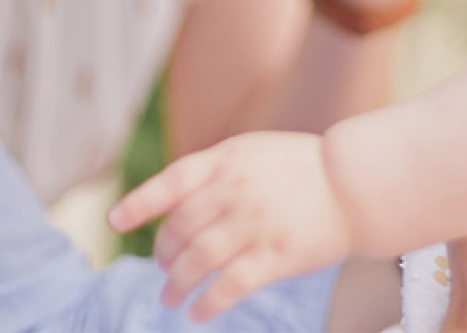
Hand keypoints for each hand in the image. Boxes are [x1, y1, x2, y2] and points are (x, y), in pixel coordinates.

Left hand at [107, 132, 352, 320]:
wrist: (351, 183)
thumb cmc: (297, 167)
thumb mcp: (250, 152)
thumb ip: (213, 173)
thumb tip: (171, 206)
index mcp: (226, 161)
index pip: (171, 182)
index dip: (140, 203)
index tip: (115, 222)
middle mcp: (235, 192)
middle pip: (180, 229)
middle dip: (164, 252)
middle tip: (162, 265)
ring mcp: (255, 225)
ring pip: (198, 262)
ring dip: (177, 285)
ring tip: (169, 297)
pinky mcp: (276, 257)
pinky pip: (230, 287)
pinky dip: (208, 304)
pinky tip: (197, 314)